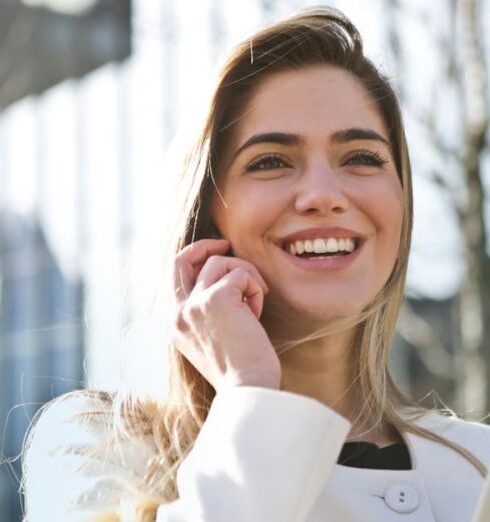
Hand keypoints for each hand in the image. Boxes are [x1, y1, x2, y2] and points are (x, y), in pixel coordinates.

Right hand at [172, 239, 281, 391]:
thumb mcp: (213, 339)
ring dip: (245, 276)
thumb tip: (223, 280)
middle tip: (226, 244)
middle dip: (205, 245)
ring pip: (221, 263)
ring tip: (255, 304)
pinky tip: (257, 313)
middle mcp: (179, 312)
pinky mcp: (216, 299)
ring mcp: (194, 304)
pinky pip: (241, 274)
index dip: (194, 258)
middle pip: (183, 259)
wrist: (248, 390)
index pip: (175, 276)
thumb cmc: (239, 369)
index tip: (215, 253)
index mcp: (176, 323)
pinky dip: (255, 288)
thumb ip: (207, 312)